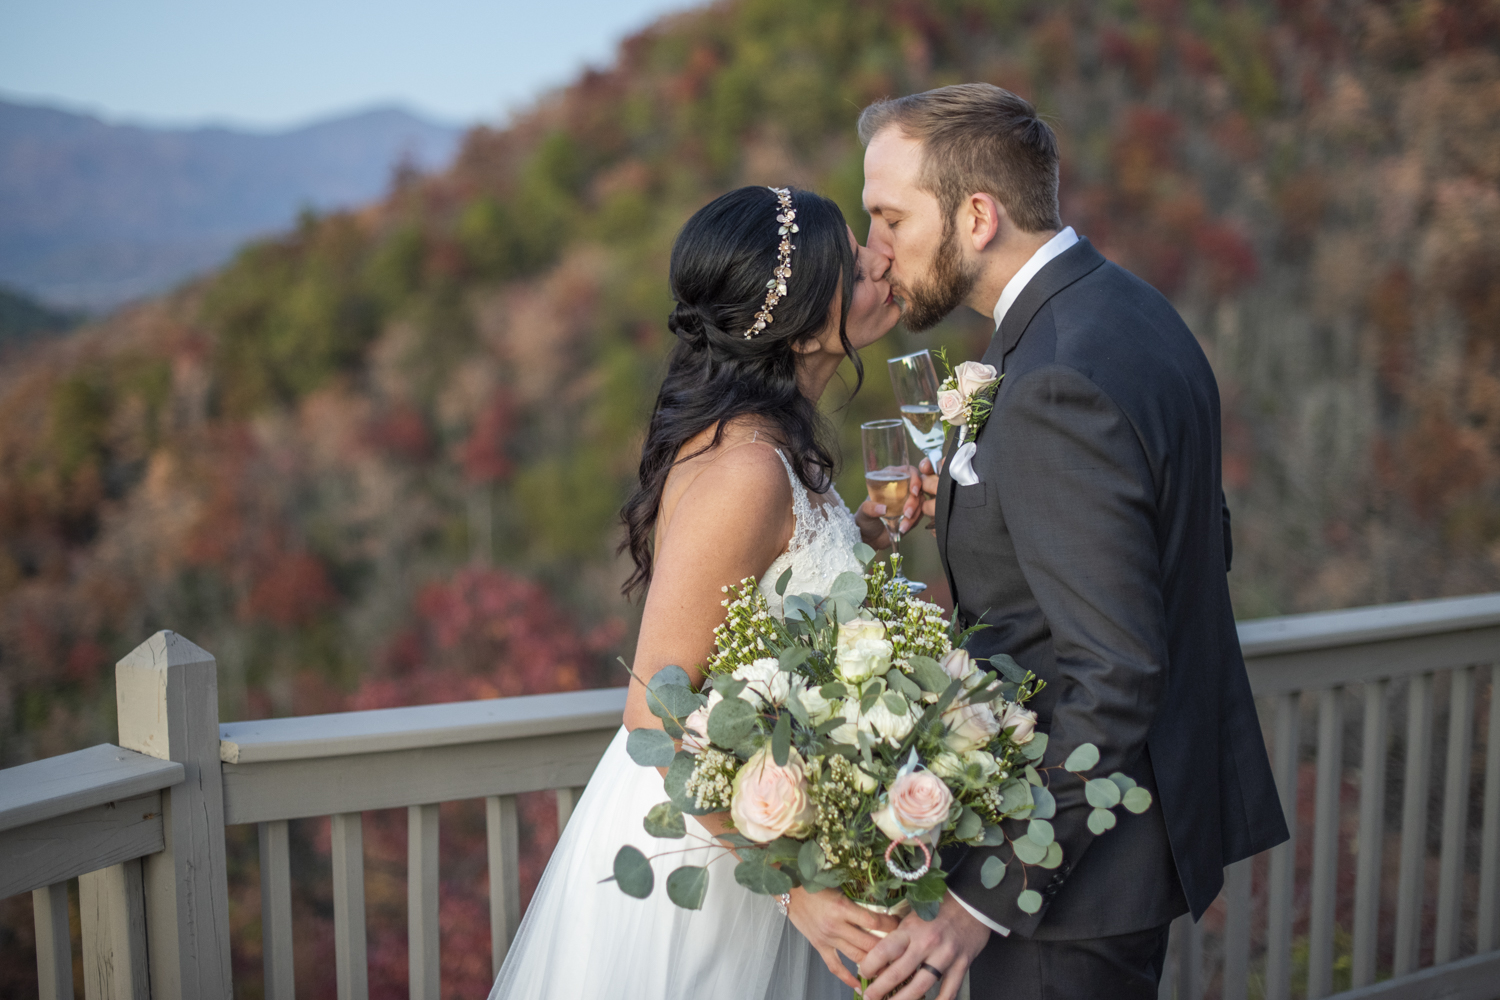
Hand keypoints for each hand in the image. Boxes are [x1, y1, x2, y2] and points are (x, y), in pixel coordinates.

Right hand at [785, 887, 900, 990]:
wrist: (790, 890)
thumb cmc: (816, 884)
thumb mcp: (839, 887)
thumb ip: (856, 900)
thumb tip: (879, 907)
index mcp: (843, 908)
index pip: (873, 920)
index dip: (890, 925)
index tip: (902, 925)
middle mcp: (836, 926)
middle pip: (868, 942)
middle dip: (887, 948)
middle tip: (902, 950)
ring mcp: (828, 939)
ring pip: (856, 956)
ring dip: (873, 963)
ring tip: (889, 969)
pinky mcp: (819, 946)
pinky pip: (835, 966)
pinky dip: (847, 978)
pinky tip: (859, 985)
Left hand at [855, 465, 923, 548]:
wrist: (869, 538)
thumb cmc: (864, 520)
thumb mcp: (863, 512)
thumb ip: (870, 508)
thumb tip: (882, 508)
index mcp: (891, 479)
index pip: (908, 472)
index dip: (914, 478)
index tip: (913, 490)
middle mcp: (902, 488)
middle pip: (918, 487)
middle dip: (914, 501)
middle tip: (907, 513)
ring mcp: (908, 500)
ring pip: (921, 501)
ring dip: (915, 513)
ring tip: (903, 525)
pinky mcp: (913, 513)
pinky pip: (920, 514)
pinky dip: (914, 521)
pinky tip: (903, 528)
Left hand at [857, 893, 990, 999]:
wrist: (972, 904)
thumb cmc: (939, 910)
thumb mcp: (914, 916)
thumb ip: (900, 935)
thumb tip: (878, 955)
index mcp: (912, 929)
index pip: (885, 950)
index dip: (870, 964)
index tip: (863, 972)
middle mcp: (927, 943)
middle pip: (899, 972)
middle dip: (880, 988)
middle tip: (869, 997)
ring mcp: (945, 955)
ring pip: (922, 986)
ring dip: (904, 999)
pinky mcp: (962, 964)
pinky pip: (950, 990)